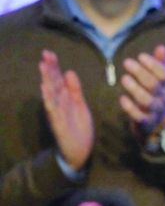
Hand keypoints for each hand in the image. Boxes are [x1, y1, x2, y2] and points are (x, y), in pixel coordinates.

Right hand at [38, 50, 93, 171]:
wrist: (79, 152)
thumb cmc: (78, 128)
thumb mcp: (79, 105)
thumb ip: (75, 90)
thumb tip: (69, 71)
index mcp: (64, 99)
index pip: (58, 80)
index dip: (54, 67)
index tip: (49, 53)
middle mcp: (57, 104)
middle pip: (52, 84)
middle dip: (49, 69)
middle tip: (45, 54)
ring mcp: (56, 114)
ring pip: (50, 94)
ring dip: (47, 80)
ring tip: (43, 66)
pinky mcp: (58, 124)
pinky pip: (52, 110)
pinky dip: (49, 98)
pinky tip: (45, 88)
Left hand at [119, 45, 164, 139]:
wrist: (156, 123)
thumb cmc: (154, 94)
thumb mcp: (159, 80)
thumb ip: (160, 63)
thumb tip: (162, 47)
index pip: (164, 74)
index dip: (153, 65)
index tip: (140, 56)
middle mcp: (162, 97)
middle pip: (153, 85)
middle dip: (141, 72)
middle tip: (127, 62)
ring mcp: (154, 110)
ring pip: (146, 100)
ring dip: (135, 88)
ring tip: (124, 78)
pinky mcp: (145, 122)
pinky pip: (139, 116)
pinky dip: (130, 108)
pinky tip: (122, 98)